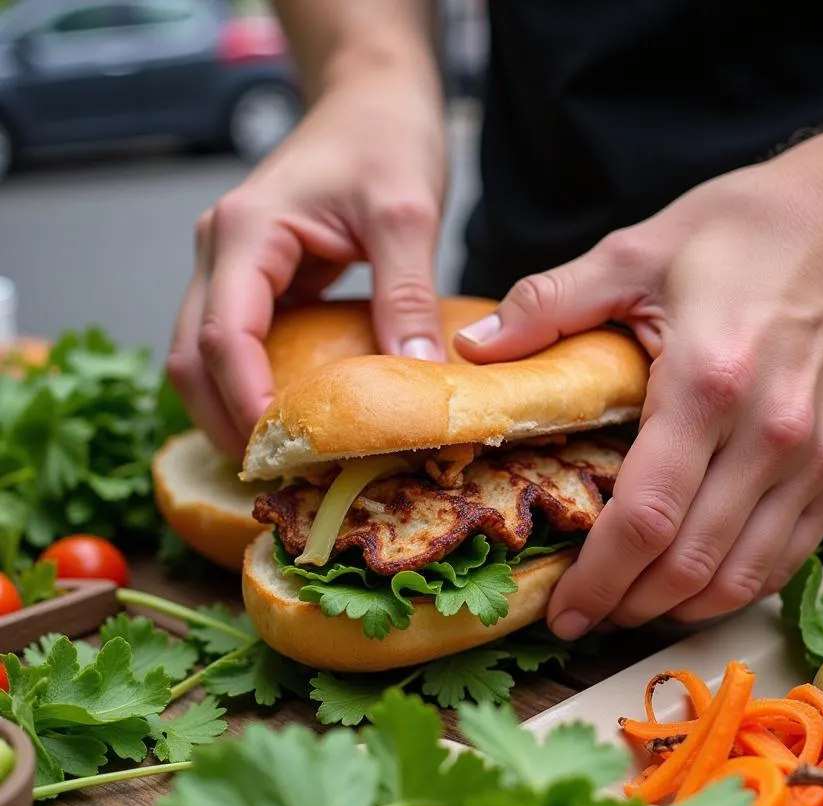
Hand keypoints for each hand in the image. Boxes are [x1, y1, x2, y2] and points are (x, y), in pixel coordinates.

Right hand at [168, 60, 446, 457]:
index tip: (280, 455)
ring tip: (281, 461)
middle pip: (193, 356)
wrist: (372, 99)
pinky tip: (290, 420)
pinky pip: (237, 347)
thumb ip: (406, 295)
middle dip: (225, 422)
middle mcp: (222, 252)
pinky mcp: (255, 282)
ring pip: (203, 356)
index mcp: (247, 232)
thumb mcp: (407, 212)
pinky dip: (252, 389)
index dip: (245, 403)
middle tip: (277, 475)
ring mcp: (231, 268)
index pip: (225, 335)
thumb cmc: (384, 137)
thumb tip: (415, 378)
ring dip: (230, 411)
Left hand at [455, 141, 822, 637]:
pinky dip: (732, 587)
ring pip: (740, 577)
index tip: (560, 612)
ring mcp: (817, 461)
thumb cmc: (749, 230)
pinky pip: (785, 559)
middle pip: (689, 565)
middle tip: (584, 619)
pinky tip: (691, 587)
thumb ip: (549, 304)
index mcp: (709, 383)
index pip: (644, 518)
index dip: (596, 579)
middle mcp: (772, 436)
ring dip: (677, 609)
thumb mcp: (637, 250)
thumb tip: (473, 351)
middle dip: (627, 607)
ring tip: (629, 610)